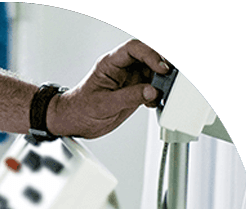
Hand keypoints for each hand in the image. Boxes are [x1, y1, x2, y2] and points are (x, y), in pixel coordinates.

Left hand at [47, 39, 169, 138]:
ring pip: (152, 70)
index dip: (150, 54)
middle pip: (147, 54)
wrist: (76, 121)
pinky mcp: (134, 90)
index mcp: (110, 63)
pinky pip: (152, 86)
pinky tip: (155, 101)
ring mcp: (129, 78)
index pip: (133, 48)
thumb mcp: (104, 105)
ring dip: (162, 78)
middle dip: (161, 62)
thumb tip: (151, 91)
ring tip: (164, 90)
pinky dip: (158, 92)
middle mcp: (121, 68)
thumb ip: (129, 97)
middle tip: (169, 75)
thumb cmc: (81, 108)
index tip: (160, 68)